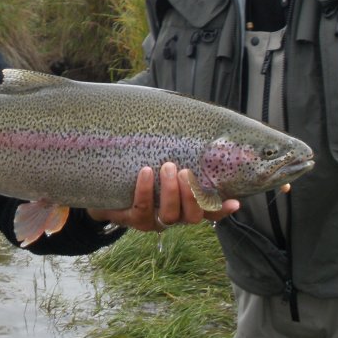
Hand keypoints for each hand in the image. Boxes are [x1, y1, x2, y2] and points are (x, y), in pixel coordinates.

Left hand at [88, 162, 240, 231]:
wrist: (102, 187)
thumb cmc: (137, 168)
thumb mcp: (157, 159)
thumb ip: (174, 149)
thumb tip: (186, 117)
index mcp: (184, 203)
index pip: (209, 211)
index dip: (222, 209)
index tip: (235, 201)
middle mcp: (173, 215)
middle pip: (192, 216)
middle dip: (192, 194)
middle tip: (184, 171)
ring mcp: (154, 220)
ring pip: (170, 215)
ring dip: (171, 191)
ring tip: (167, 166)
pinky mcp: (133, 220)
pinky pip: (142, 208)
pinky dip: (145, 190)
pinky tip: (145, 172)